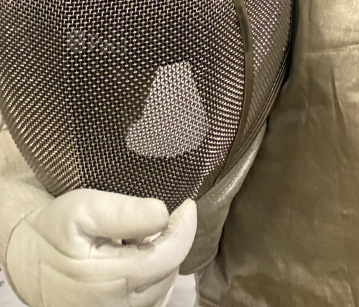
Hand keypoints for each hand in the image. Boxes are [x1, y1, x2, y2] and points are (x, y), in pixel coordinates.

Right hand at [5, 188, 196, 306]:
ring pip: (163, 287)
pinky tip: (137, 259)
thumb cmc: (56, 231)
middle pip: (169, 270)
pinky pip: (151, 300)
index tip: (187, 204)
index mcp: (111, 279)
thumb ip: (123, 212)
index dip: (184, 227)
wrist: (28, 262)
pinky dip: (154, 277)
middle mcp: (117, 306)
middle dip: (170, 241)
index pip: (171, 254)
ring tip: (138, 240)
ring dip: (162, 259)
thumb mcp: (83, 209)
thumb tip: (163, 214)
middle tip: (150, 220)